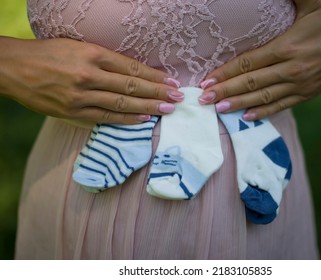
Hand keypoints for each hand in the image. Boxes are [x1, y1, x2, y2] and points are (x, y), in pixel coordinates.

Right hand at [0, 37, 183, 123]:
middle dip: (158, 92)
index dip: (153, 76)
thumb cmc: (47, 54)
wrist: (13, 68)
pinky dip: (127, 119)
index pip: (132, 67)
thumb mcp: (77, 46)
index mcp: (92, 54)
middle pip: (132, 85)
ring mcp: (82, 96)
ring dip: (148, 107)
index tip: (170, 81)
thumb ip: (104, 60)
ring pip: (123, 103)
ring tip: (168, 109)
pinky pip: (106, 117)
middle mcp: (90, 75)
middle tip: (178, 98)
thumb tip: (132, 73)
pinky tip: (144, 120)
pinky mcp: (73, 112)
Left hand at [198, 0, 320, 120]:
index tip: (207, 80)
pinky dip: (263, 112)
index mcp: (287, 46)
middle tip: (204, 99)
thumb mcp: (312, 4)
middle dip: (225, 91)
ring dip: (239, 104)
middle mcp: (291, 69)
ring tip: (219, 109)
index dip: (226, 72)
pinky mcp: (305, 95)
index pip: (249, 63)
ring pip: (263, 97)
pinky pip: (281, 105)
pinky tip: (247, 118)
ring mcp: (298, 85)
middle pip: (251, 82)